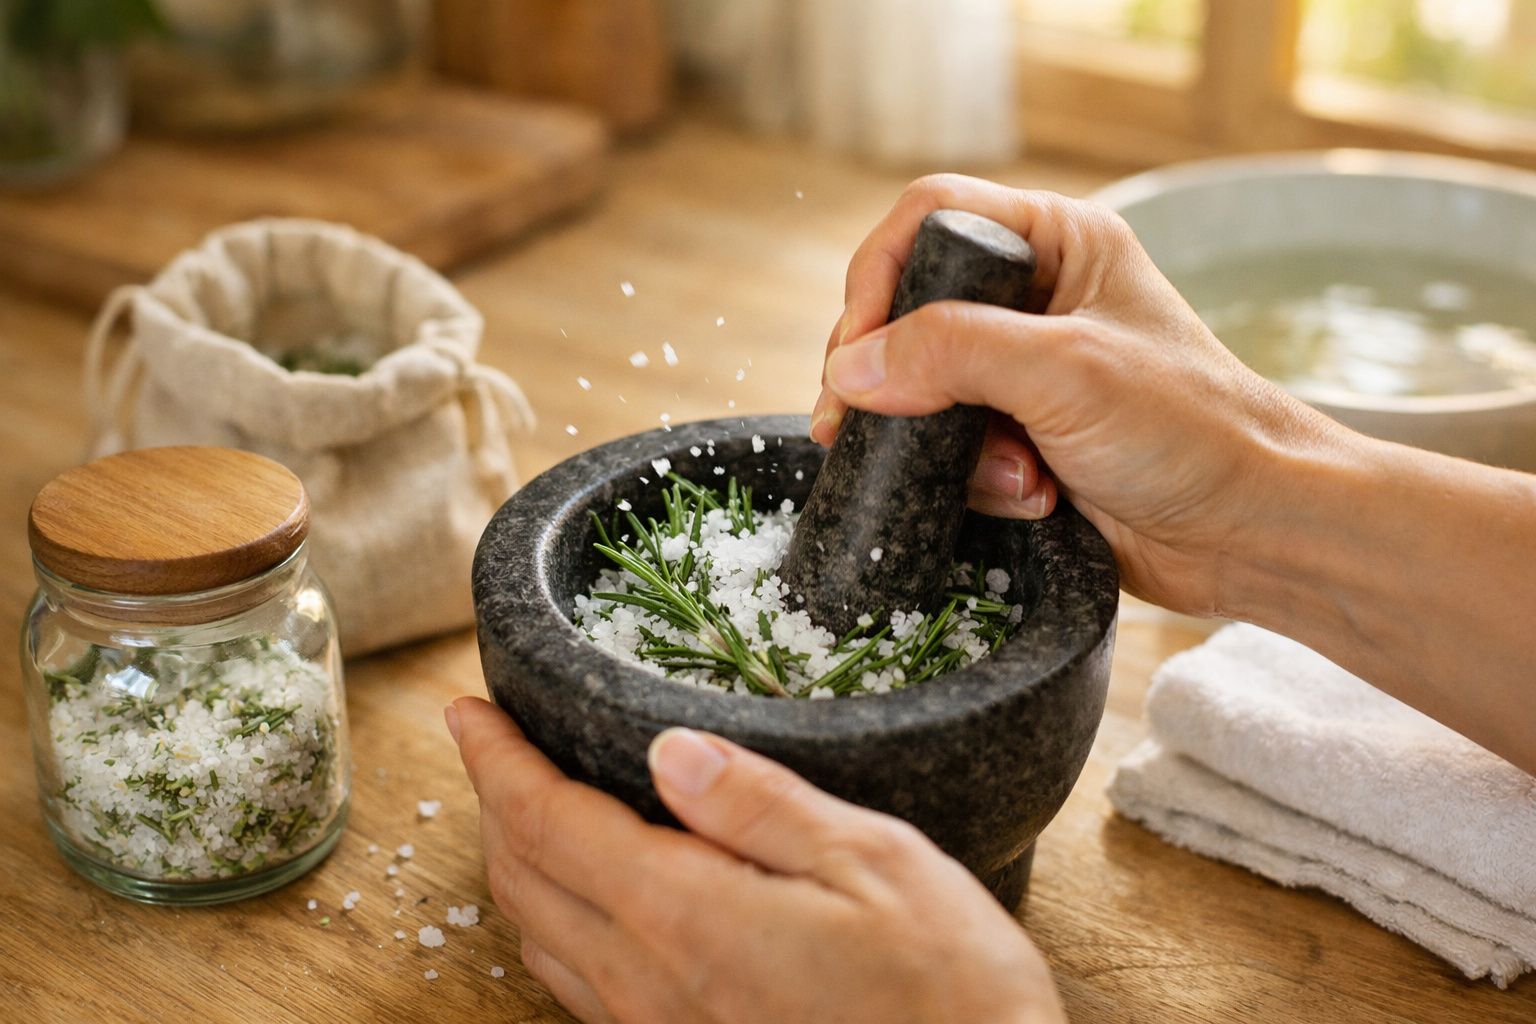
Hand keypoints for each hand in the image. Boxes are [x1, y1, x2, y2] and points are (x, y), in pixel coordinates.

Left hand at [449, 696, 1065, 1023]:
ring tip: (526, 803)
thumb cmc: (946, 992)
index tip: (465, 711)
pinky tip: (586, 896)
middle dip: (493, 802)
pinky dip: (555, 919)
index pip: (545, 822)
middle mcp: (646, 983)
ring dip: (517, 862)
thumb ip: (760, 805)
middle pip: (522, 881)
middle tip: (492, 742)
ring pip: (540, 938)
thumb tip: (669, 751)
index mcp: (683, 916)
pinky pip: (581, 984)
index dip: (494, 759)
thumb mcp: (872, 864)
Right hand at [812, 174, 1345, 617]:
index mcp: (1058, 242)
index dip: (878, 276)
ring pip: (921, 391)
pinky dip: (974, 482)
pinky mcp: (1019, 438)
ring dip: (946, 445)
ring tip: (1012, 477)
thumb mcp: (1067, 372)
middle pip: (908, 309)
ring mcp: (1024, 372)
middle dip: (895, 378)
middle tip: (857, 428)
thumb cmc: (1193, 431)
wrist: (1253, 532)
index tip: (856, 352)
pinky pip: (949, 449)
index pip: (931, 217)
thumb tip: (851, 371)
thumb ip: (953, 352)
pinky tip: (1031, 498)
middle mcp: (1035, 296)